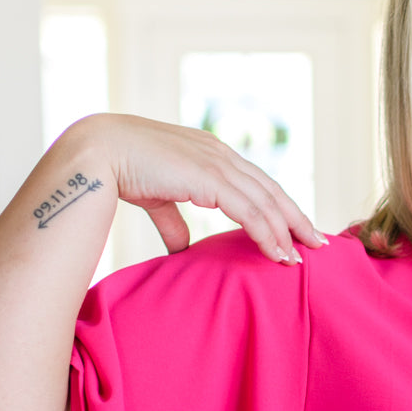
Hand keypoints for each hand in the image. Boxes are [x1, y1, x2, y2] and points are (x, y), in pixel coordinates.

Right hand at [84, 112, 327, 263]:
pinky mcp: (209, 178)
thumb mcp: (156, 196)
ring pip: (266, 201)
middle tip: (318, 242)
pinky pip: (249, 211)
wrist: (94, 154)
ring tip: (299, 258)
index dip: (278, 205)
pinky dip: (267, 233)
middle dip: (295, 217)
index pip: (255, 180)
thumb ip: (174, 219)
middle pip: (271, 189)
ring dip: (286, 231)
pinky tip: (277, 253)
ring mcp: (216, 163)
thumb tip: (182, 249)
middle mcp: (218, 153)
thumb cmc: (117, 170)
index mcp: (209, 152)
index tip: (295, 228)